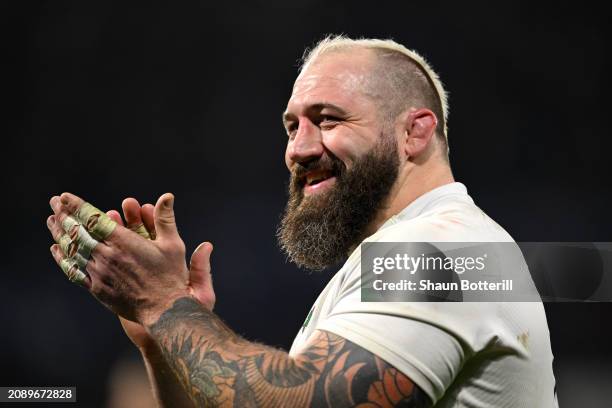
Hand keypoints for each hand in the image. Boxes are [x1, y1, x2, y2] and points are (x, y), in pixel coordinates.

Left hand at [47, 192, 213, 326]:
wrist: (165, 310)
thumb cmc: (171, 276)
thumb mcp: (172, 244)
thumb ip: (165, 219)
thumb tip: (167, 195)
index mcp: (123, 242)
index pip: (93, 219)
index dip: (77, 206)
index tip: (64, 197)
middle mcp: (107, 256)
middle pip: (78, 232)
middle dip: (64, 215)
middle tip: (54, 203)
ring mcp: (100, 273)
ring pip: (73, 250)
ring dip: (60, 233)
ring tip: (52, 221)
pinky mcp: (97, 288)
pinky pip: (74, 271)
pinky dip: (63, 258)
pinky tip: (57, 249)